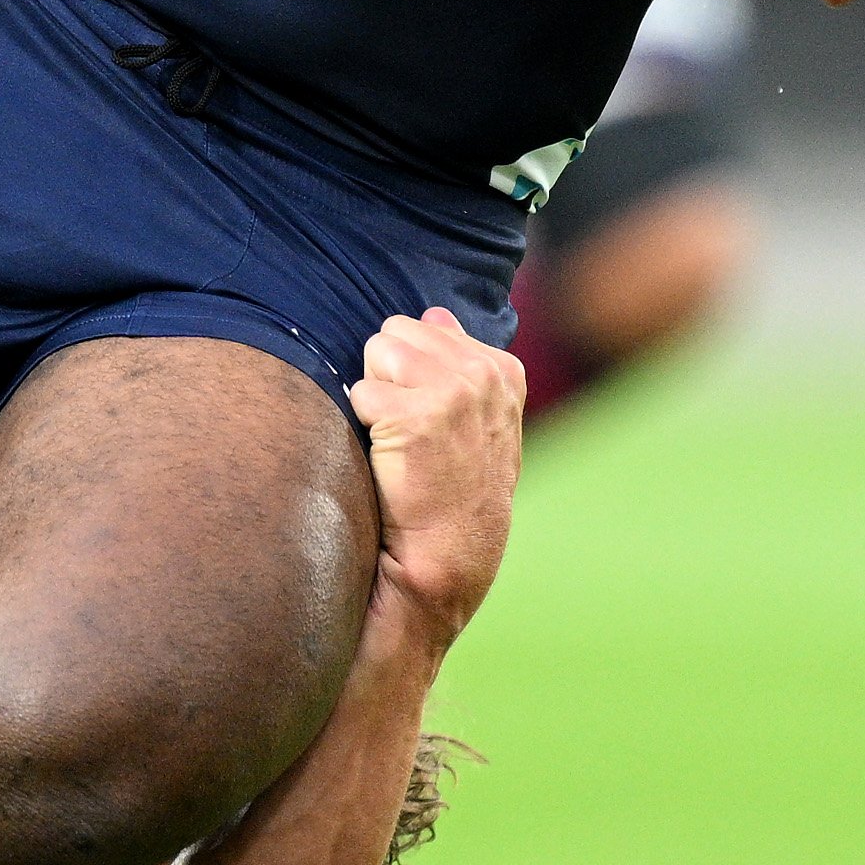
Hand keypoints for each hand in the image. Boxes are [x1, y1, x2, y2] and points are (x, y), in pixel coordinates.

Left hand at [347, 308, 522, 644]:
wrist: (449, 553)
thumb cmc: (457, 489)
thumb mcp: (478, 420)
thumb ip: (459, 360)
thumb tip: (435, 312)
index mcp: (503, 369)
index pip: (425, 327)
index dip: (412, 373)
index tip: (431, 421)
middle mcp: (484, 373)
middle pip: (395, 333)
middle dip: (388, 375)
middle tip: (406, 429)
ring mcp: (453, 391)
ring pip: (376, 354)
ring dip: (375, 396)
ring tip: (398, 439)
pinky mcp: (415, 414)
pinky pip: (361, 391)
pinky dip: (363, 423)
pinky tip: (388, 455)